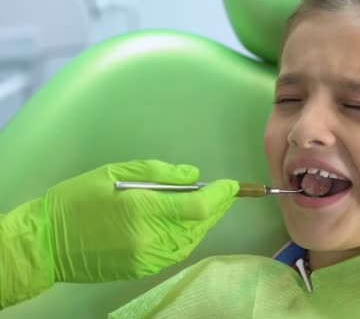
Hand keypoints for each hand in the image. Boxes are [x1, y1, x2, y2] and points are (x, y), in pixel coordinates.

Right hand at [45, 159, 238, 281]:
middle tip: (227, 193)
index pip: (199, 205)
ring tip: (211, 206)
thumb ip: (160, 173)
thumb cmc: (79, 199)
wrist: (47, 242)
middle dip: (217, 207)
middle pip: (200, 224)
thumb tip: (193, 176)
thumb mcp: (117, 171)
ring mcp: (148, 257)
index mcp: (144, 208)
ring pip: (192, 241)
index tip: (232, 185)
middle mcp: (151, 237)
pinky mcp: (142, 269)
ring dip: (205, 223)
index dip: (221, 194)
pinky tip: (189, 225)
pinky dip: (189, 238)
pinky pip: (176, 253)